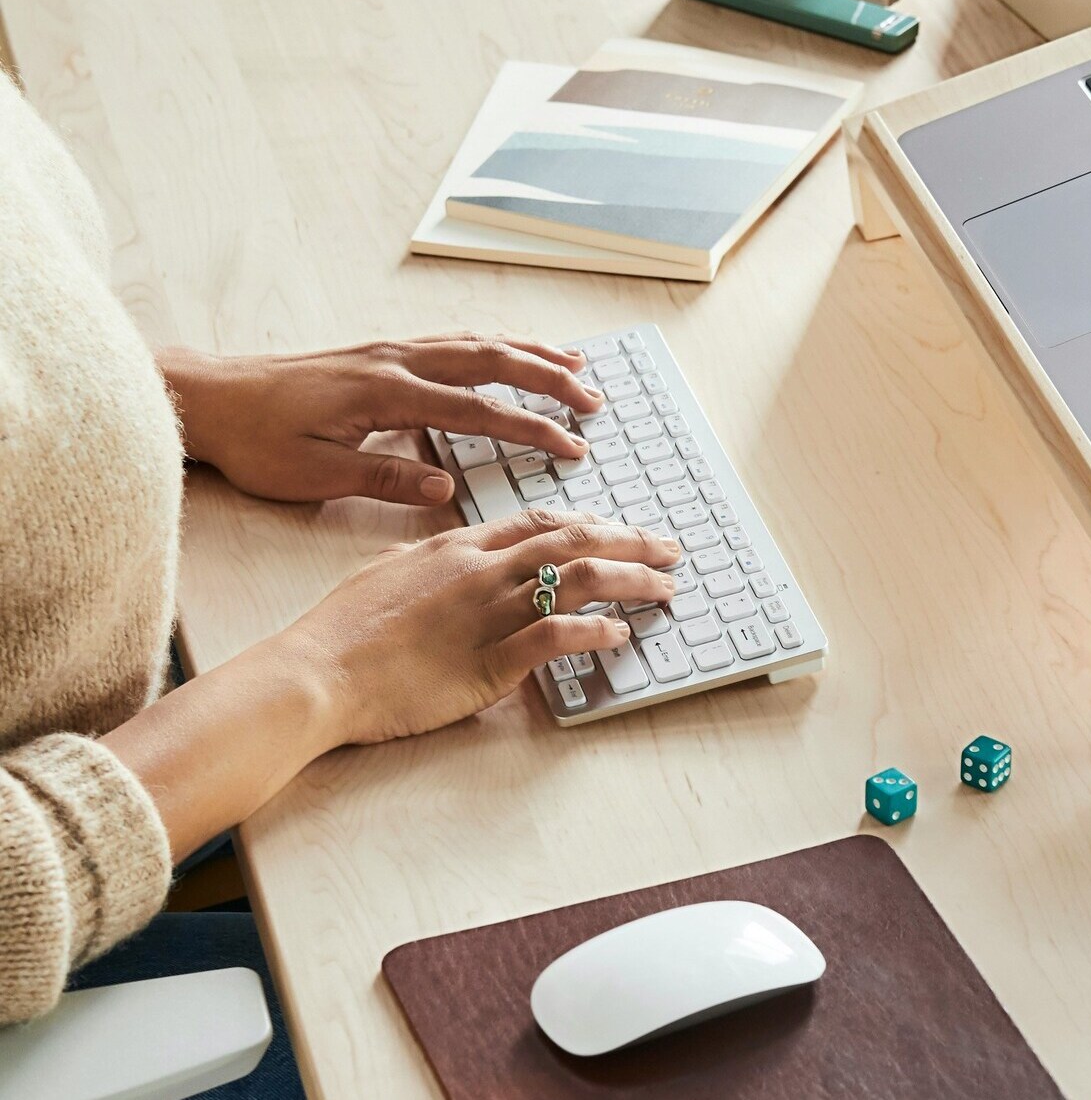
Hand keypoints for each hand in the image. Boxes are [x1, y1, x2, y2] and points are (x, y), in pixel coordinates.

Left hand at [161, 332, 605, 504]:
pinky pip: (454, 340)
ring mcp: (391, 350)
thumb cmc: (257, 441)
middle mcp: (396, 361)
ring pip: (477, 342)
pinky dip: (496, 344)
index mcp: (386, 394)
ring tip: (576, 368)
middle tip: (594, 404)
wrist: (212, 397)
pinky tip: (514, 351)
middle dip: (549, 381)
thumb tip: (444, 489)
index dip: (530, 429)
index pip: (477, 410)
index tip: (571, 447)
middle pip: (492, 361)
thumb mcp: (313, 475)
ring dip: (531, 353)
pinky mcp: (382, 351)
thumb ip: (383, 478)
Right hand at [271, 508, 680, 744]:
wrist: (316, 673)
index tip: (619, 529)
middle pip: (574, 541)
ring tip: (666, 587)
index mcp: (457, 547)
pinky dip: (596, 631)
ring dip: (632, 581)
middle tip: (669, 548)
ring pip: (579, 580)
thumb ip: (428, 560)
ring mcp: (489, 613)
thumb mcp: (386, 571)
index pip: (540, 522)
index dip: (589, 523)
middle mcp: (481, 570)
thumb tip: (450, 554)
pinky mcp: (491, 662)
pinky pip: (558, 637)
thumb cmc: (340, 630)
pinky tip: (620, 634)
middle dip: (631, 541)